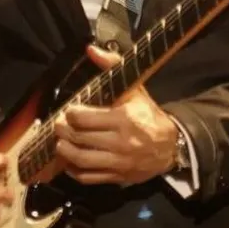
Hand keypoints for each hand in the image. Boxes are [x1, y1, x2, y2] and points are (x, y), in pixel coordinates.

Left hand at [54, 44, 177, 185]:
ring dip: (64, 150)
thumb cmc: (148, 114)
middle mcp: (120, 142)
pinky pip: (88, 177)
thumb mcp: (134, 89)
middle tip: (58, 123)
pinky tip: (70, 161)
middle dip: (62, 130)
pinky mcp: (117, 177)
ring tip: (61, 141)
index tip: (68, 110)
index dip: (70, 113)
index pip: (84, 118)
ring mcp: (118, 162)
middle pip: (78, 138)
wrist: (170, 145)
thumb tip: (91, 50)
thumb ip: (112, 66)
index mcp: (123, 118)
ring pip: (80, 160)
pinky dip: (74, 170)